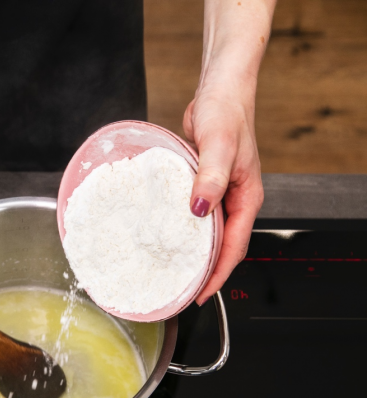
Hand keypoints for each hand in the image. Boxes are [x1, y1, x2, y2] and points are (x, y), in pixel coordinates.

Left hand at [183, 87, 263, 304]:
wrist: (219, 93)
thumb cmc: (226, 114)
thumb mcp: (218, 145)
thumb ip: (210, 177)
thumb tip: (200, 208)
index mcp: (246, 198)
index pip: (234, 247)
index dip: (218, 274)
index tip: (201, 293)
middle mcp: (233, 201)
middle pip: (221, 247)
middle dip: (204, 272)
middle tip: (181, 291)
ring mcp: (217, 195)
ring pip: (206, 234)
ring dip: (191, 253)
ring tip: (170, 272)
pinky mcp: (201, 187)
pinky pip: (193, 216)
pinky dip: (181, 230)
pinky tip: (163, 237)